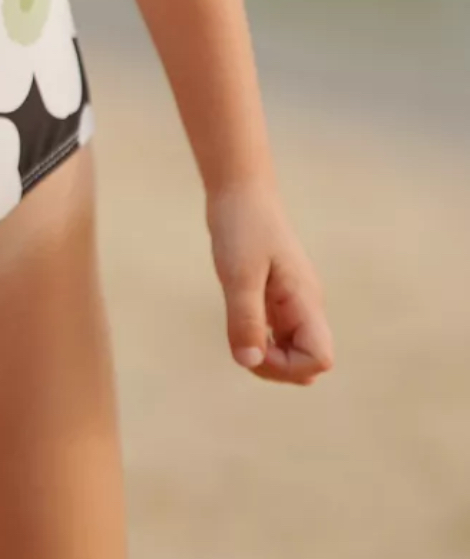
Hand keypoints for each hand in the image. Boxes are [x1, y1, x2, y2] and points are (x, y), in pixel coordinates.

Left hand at [205, 179, 334, 383]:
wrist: (241, 190)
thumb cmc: (242, 226)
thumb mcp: (239, 274)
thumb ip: (246, 319)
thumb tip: (249, 362)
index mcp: (305, 301)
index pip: (320, 358)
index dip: (288, 367)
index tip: (254, 344)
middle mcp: (306, 306)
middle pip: (308, 362)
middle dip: (277, 368)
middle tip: (242, 342)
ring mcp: (293, 302)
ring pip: (293, 351)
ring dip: (268, 355)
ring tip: (239, 331)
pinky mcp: (278, 296)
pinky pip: (279, 334)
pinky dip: (261, 339)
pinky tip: (241, 322)